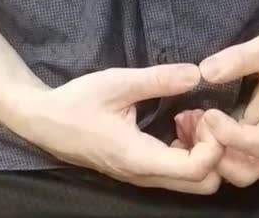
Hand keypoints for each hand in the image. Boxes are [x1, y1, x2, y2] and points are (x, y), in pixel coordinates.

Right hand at [10, 64, 222, 194]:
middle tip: (200, 117)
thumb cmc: (77, 102)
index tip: (206, 113)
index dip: (214, 144)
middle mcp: (145, 176)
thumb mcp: (117, 84)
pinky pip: (177, 172)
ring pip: (193, 180)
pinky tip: (175, 123)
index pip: (198, 170)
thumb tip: (197, 73)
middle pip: (204, 183)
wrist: (44, 122)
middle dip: (213, 150)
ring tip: (186, 117)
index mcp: (140, 158)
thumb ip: (159, 79)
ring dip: (200, 150)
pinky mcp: (140, 171)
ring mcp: (143, 177)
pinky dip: (188, 150)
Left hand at [176, 29, 258, 186]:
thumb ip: (241, 57)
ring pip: (238, 171)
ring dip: (212, 156)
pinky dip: (213, 149)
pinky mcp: (256, 140)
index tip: (209, 113)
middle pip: (246, 172)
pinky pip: (233, 158)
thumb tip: (205, 72)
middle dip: (217, 156)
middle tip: (199, 124)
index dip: (229, 135)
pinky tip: (197, 125)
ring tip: (194, 125)